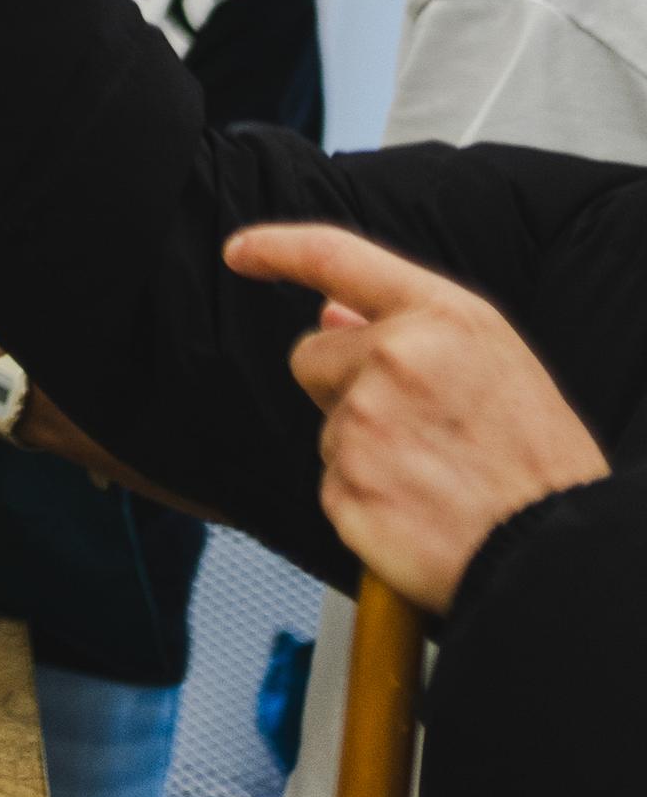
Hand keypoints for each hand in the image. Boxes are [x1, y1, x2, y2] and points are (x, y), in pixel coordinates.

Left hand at [220, 220, 612, 610]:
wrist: (556, 549)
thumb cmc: (536, 457)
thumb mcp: (495, 361)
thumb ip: (412, 326)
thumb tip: (330, 311)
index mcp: (441, 315)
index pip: (335, 254)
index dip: (276, 247)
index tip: (240, 251)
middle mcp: (394, 357)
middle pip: (309, 355)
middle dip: (339, 386)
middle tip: (410, 426)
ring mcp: (363, 423)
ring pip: (324, 425)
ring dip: (359, 448)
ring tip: (430, 475)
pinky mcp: (344, 487)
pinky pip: (330, 483)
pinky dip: (362, 500)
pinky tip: (415, 511)